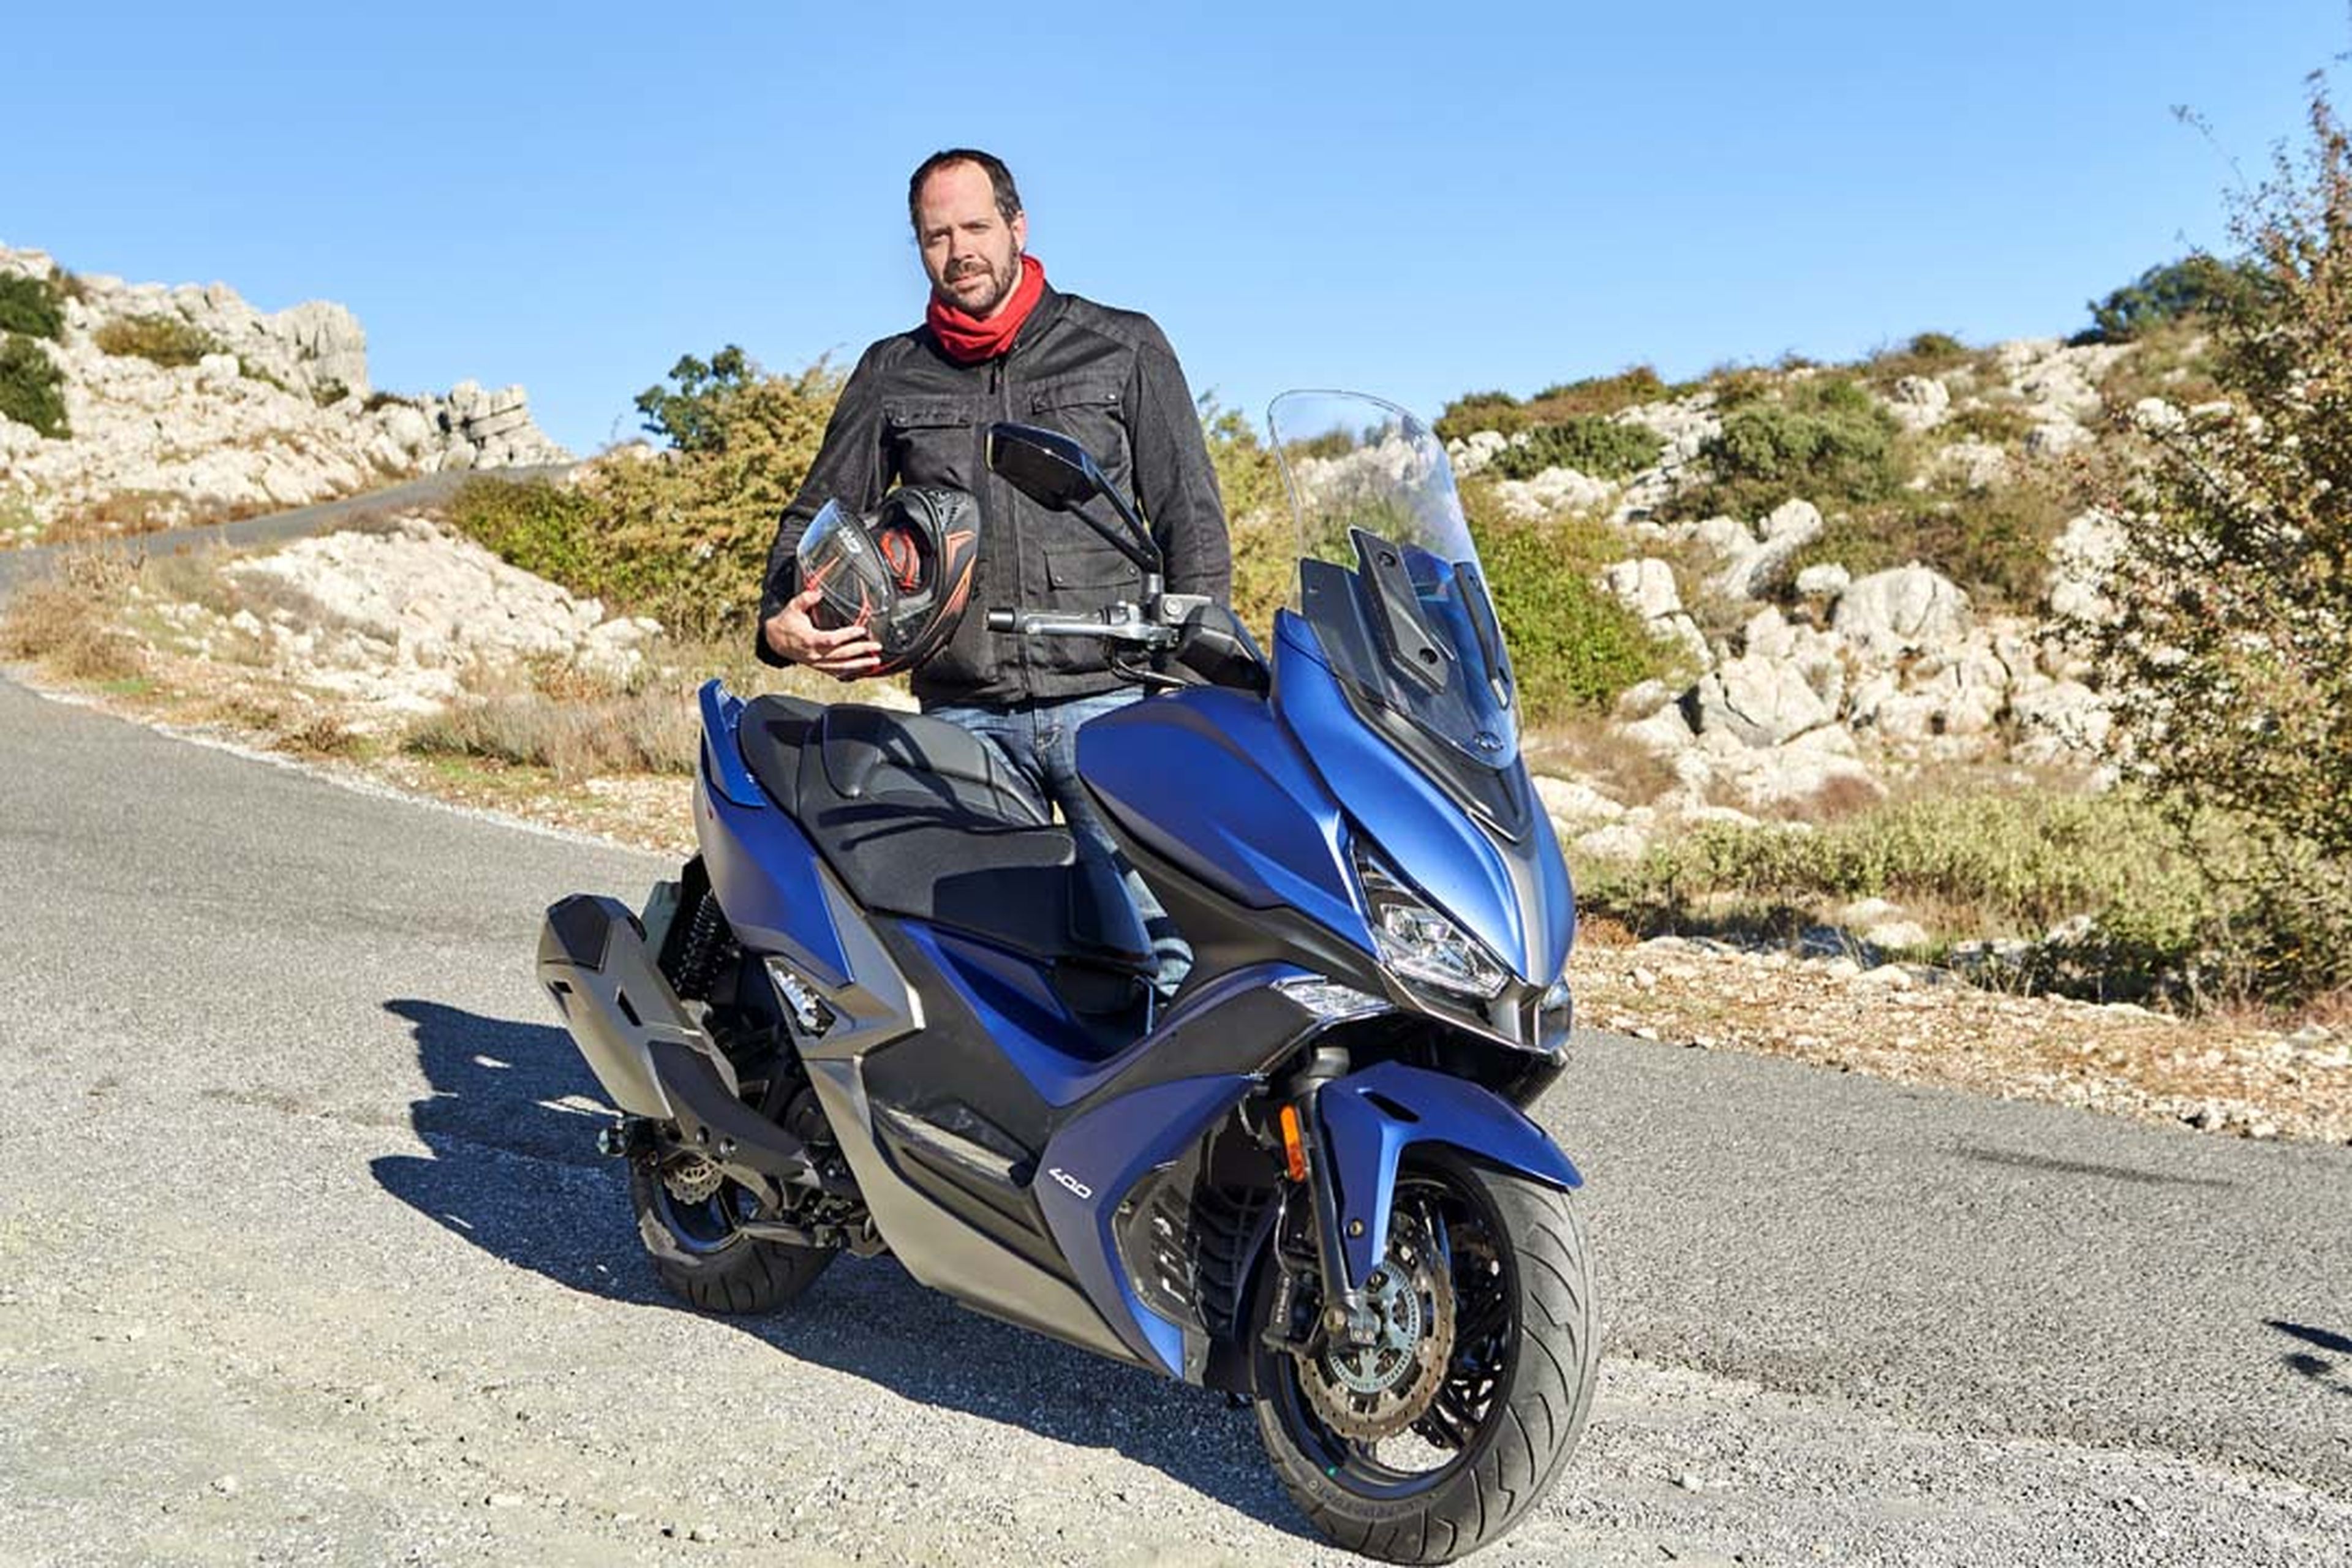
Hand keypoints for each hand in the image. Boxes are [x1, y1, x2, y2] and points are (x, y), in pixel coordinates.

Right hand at [762, 583, 881, 680]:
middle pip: (841, 655)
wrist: (774, 640)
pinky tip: (861, 669)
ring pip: (840, 666)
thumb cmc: (786, 623)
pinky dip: (849, 671)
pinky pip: (835, 672)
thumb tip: (817, 593)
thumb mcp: (793, 607)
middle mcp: (814, 654)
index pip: (831, 640)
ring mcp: (816, 663)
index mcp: (809, 639)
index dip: (847, 635)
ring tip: (874, 662)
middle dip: (860, 651)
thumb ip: (805, 599)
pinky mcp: (817, 667)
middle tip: (876, 647)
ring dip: (859, 664)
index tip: (861, 630)